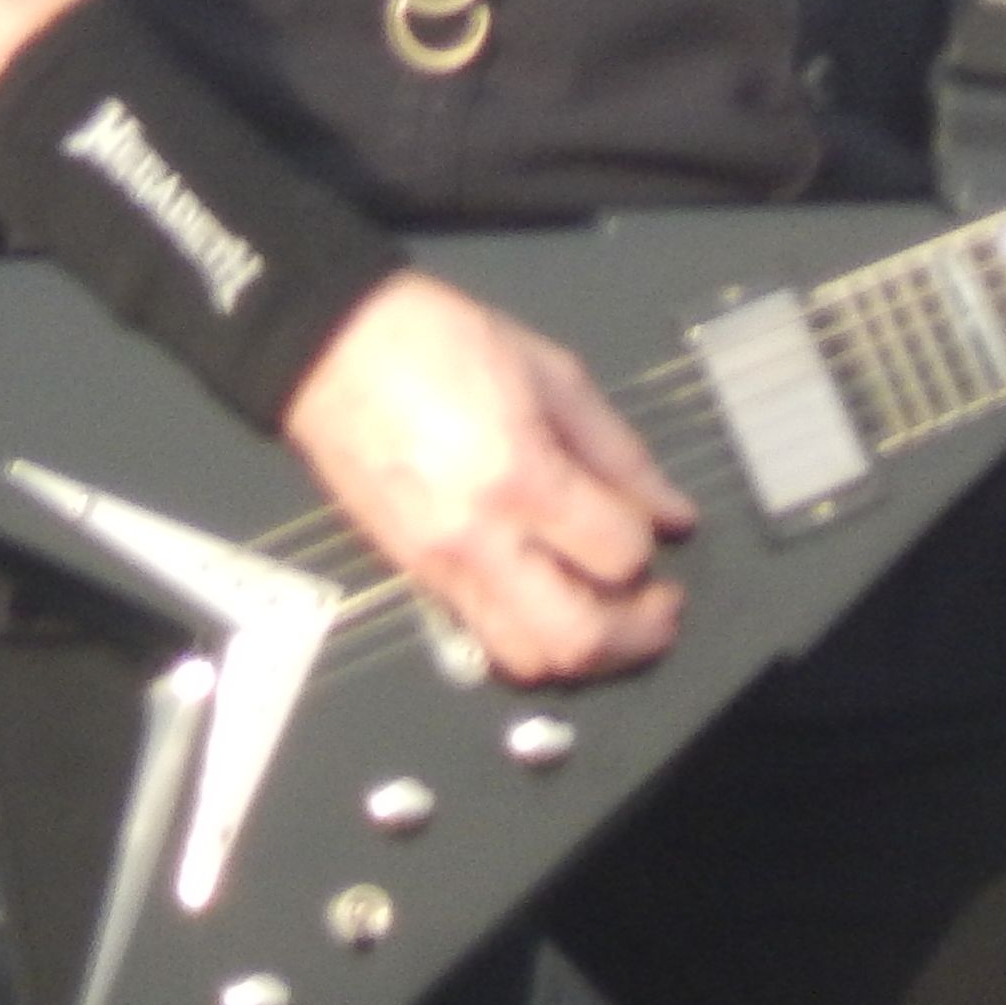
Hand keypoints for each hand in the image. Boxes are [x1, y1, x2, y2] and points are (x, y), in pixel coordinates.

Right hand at [279, 275, 698, 685]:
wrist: (334, 350)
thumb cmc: (441, 345)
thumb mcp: (553, 374)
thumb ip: (619, 451)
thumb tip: (671, 511)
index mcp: (521, 476)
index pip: (617, 553)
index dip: (652, 547)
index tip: (664, 530)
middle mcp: (480, 539)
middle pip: (577, 637)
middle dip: (637, 635)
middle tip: (662, 608)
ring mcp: (441, 568)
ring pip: (527, 659)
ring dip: (587, 652)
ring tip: (614, 614)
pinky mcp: (416, 577)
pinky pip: (485, 636)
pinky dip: (533, 636)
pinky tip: (555, 602)